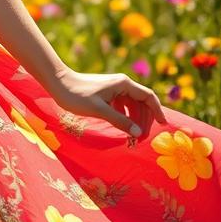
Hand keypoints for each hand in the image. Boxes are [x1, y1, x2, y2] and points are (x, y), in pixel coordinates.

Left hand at [47, 67, 169, 138]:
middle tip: (141, 138)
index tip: (163, 125)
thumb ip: (120, 121)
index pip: (148, 96)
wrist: (57, 83)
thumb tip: (138, 133)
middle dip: (144, 120)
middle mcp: (121, 84)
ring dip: (134, 120)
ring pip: (132, 105)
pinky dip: (125, 117)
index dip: (157, 111)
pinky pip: (122, 106)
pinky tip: (122, 128)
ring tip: (133, 136)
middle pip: (141, 102)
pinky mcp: (106, 93)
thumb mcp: (100, 110)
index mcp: (123, 84)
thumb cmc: (77, 95)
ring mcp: (114, 88)